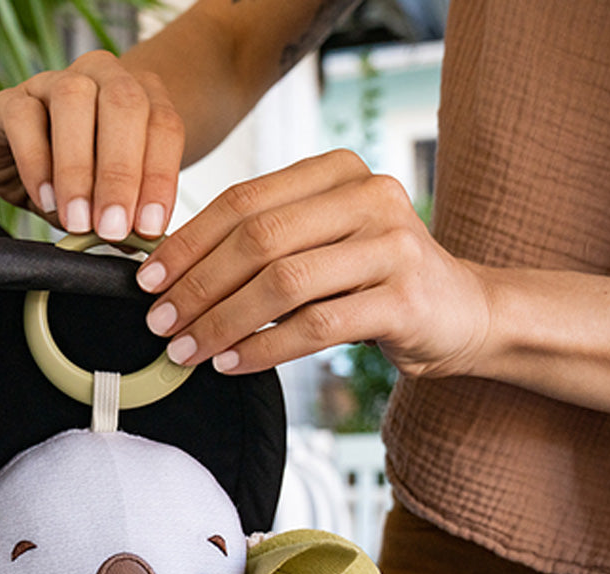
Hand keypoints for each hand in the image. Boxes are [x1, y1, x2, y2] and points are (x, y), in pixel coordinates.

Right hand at [0, 50, 184, 239]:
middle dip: (120, 174)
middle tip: (113, 228)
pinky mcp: (9, 100)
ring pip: (73, 99)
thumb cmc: (78, 180)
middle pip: (123, 105)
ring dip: (78, 169)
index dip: (160, 177)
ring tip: (78, 221)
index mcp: (140, 96)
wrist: (22, 165)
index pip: (164, 125)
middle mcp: (100, 77)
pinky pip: (23, 118)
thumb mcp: (111, 201)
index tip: (149, 228)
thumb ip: (128, 215)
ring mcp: (53, 81)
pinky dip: (35, 163)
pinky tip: (46, 200)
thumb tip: (140, 244)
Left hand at [136, 149, 492, 377]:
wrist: (460, 312)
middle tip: (161, 323)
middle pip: (258, 239)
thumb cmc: (373, 281)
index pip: (244, 201)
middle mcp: (367, 195)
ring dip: (223, 322)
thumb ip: (266, 246)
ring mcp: (391, 243)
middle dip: (197, 286)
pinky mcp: (403, 296)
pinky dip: (263, 348)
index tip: (148, 280)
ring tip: (187, 351)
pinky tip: (231, 364)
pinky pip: (315, 324)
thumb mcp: (321, 246)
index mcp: (336, 172)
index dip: (188, 242)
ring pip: (282, 283)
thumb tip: (174, 279)